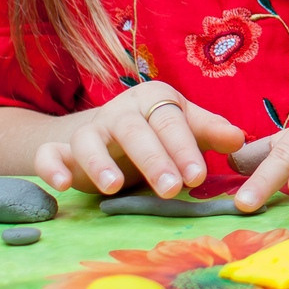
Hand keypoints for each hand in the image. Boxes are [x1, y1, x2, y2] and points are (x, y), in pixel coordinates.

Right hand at [36, 82, 244, 197]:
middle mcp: (120, 111)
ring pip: (89, 141)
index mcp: (155, 100)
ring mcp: (89, 130)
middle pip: (135, 131)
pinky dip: (51, 166)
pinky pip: (49, 154)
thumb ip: (210, 132)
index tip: (198, 177)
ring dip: (100, 163)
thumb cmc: (160, 131)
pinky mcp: (63, 150)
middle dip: (154, 159)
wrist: (113, 134)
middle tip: (172, 188)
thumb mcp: (187, 128)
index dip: (185, 149)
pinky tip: (62, 186)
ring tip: (113, 187)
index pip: (172, 122)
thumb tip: (239, 140)